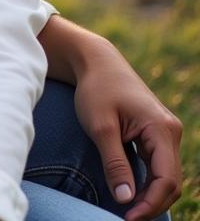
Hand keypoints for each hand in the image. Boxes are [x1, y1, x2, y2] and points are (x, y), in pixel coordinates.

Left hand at [71, 38, 182, 220]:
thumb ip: (114, 164)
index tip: (128, 218)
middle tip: (126, 218)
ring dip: (149, 194)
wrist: (96, 61)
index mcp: (161, 129)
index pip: (165, 179)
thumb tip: (125, 200)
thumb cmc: (96, 89)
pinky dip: (147, 181)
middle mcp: (170, 131)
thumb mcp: (100, 127)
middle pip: (169, 181)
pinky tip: (131, 192)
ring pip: (164, 175)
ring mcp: (165, 132)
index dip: (150, 204)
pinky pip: (157, 165)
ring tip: (128, 210)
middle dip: (151, 203)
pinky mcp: (155, 133)